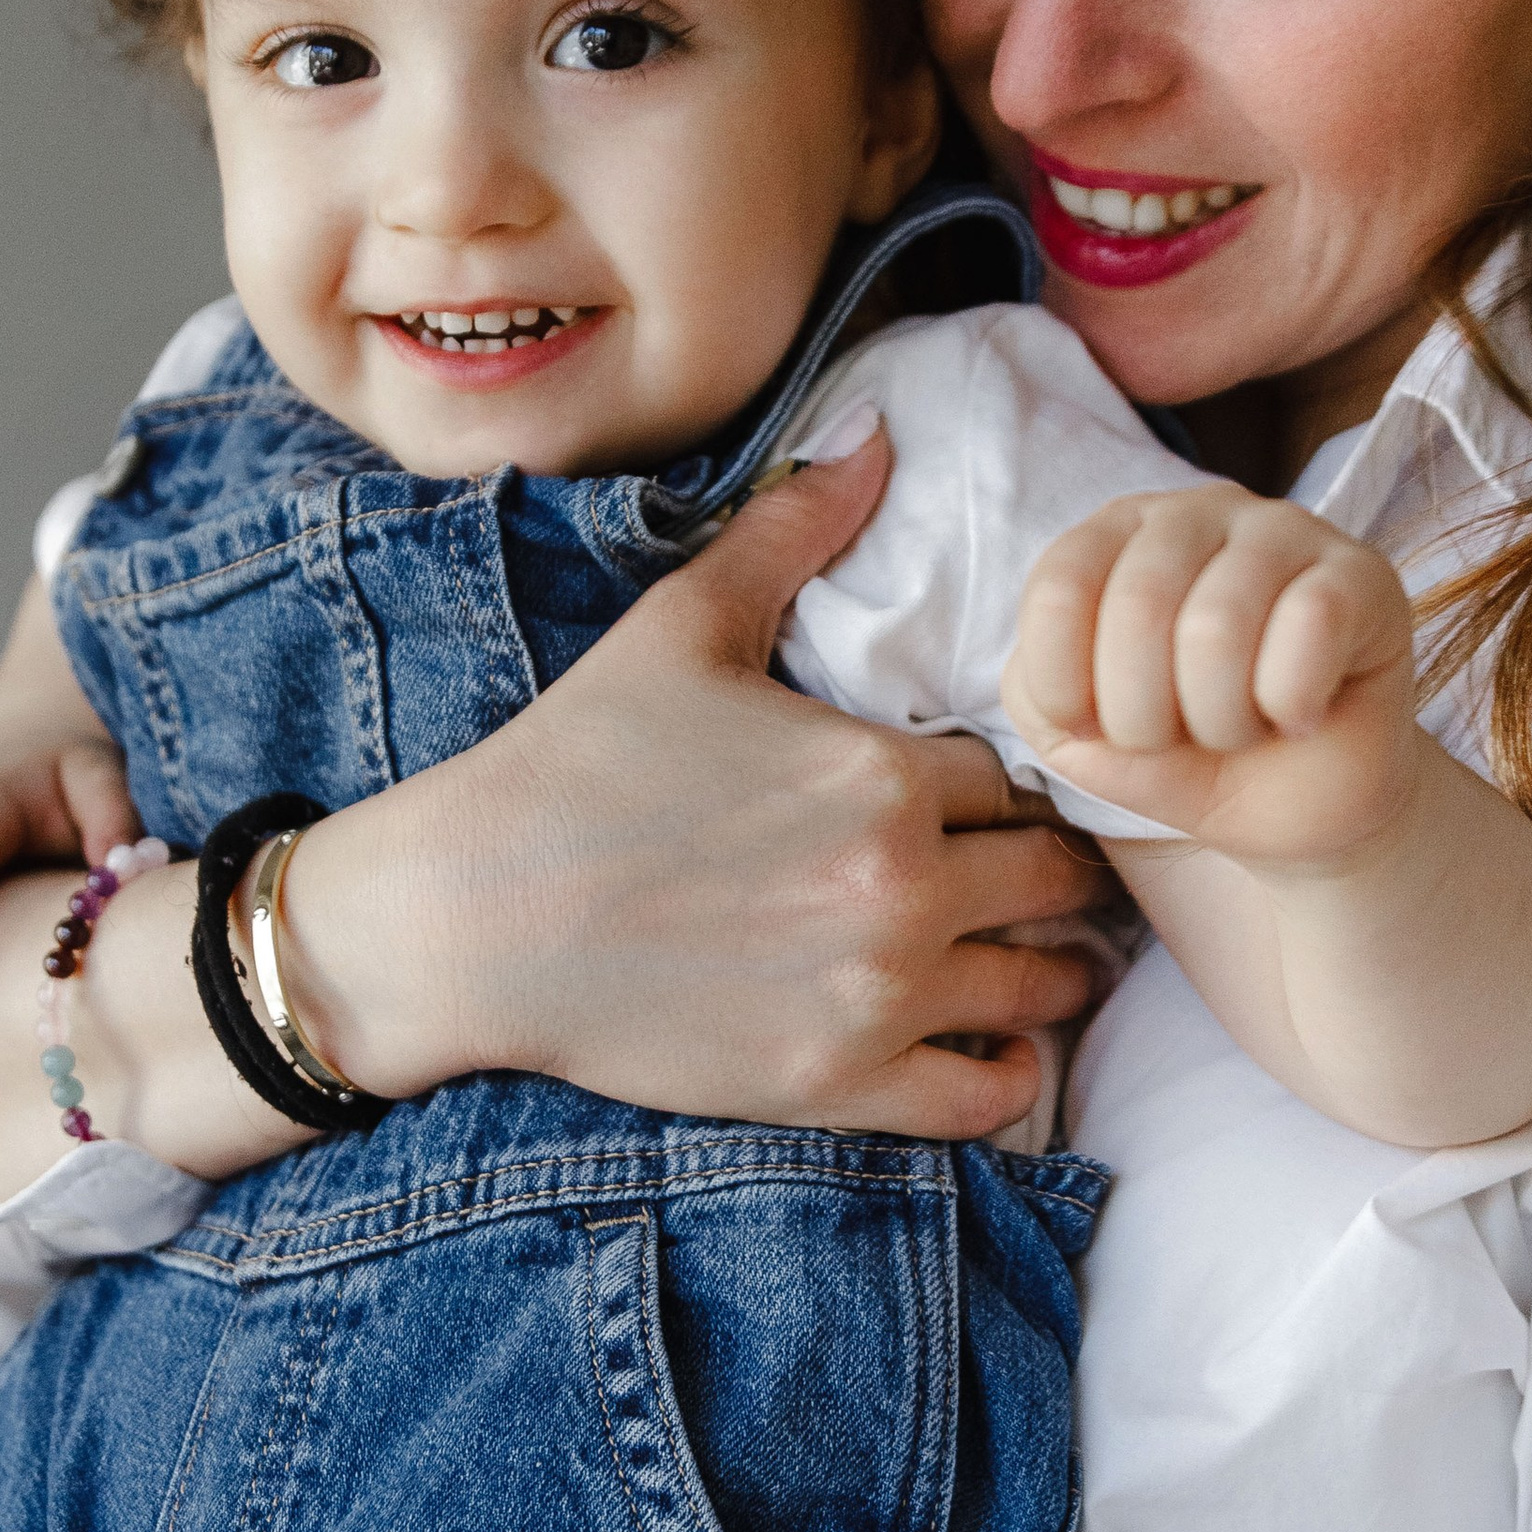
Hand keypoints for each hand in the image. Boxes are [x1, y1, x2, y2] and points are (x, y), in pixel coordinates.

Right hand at [284, 422, 1107, 1141]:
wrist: (477, 917)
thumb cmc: (579, 761)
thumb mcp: (684, 625)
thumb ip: (794, 531)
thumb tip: (877, 435)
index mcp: (881, 771)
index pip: (1017, 772)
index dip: (1015, 778)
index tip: (1003, 793)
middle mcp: (902, 885)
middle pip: (1053, 878)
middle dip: (1054, 870)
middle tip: (1045, 874)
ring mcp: (877, 994)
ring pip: (1042, 985)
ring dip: (1054, 968)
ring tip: (1040, 955)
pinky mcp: (838, 1083)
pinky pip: (987, 1096)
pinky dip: (1006, 1071)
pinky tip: (989, 1040)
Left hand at [1002, 483, 1421, 874]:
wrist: (1301, 808)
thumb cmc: (1191, 757)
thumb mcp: (1086, 741)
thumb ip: (1039, 701)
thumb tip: (1057, 685)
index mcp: (1116, 532)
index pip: (1059, 589)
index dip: (1068, 688)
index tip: (1101, 733)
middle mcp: (1196, 511)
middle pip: (1138, 607)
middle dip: (1146, 718)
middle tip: (1183, 741)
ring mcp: (1284, 530)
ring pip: (1218, 625)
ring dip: (1221, 720)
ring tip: (1242, 728)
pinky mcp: (1361, 572)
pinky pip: (1310, 625)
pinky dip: (1291, 702)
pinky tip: (1301, 715)